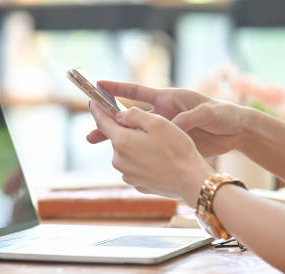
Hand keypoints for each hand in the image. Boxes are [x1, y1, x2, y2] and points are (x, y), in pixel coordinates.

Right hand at [87, 81, 244, 156]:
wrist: (236, 132)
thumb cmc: (224, 115)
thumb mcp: (207, 113)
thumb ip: (189, 118)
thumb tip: (172, 127)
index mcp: (168, 99)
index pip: (137, 92)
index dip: (117, 88)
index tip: (98, 84)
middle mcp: (162, 114)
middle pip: (129, 118)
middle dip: (109, 123)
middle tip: (90, 132)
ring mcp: (164, 130)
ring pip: (135, 135)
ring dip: (117, 140)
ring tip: (97, 144)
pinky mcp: (170, 144)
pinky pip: (148, 148)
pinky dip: (136, 152)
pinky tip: (124, 159)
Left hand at [89, 102, 212, 206]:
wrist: (190, 180)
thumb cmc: (177, 149)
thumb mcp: (157, 122)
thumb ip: (134, 114)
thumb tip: (120, 115)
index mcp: (121, 141)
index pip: (102, 121)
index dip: (97, 109)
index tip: (93, 101)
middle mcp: (118, 160)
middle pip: (117, 138)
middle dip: (126, 129)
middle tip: (145, 125)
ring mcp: (127, 174)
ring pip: (126, 152)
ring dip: (135, 145)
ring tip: (157, 145)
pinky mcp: (137, 184)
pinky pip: (135, 166)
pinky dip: (143, 160)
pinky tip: (159, 159)